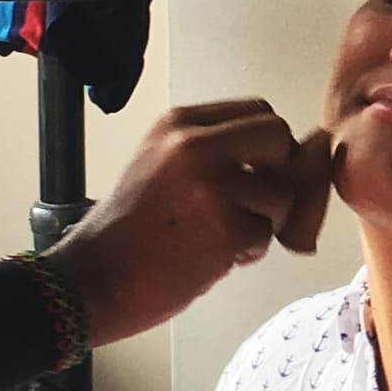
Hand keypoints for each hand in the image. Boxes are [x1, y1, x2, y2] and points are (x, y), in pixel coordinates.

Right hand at [49, 101, 313, 346]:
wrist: (94, 279)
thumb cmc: (130, 231)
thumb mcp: (162, 164)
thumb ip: (217, 150)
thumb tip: (298, 152)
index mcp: (178, 124)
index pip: (258, 111)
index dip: (267, 146)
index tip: (253, 173)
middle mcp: (194, 145)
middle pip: (277, 136)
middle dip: (278, 172)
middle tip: (254, 204)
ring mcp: (211, 186)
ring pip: (281, 191)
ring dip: (265, 221)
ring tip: (225, 237)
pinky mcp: (224, 229)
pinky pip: (266, 234)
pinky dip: (250, 251)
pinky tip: (215, 258)